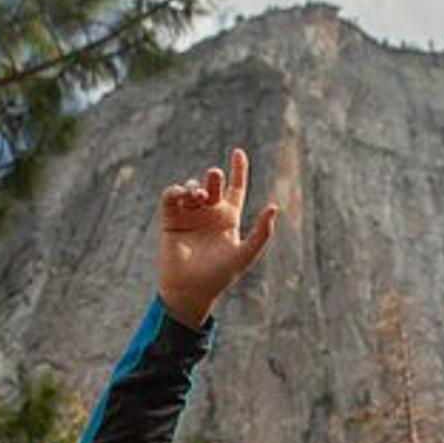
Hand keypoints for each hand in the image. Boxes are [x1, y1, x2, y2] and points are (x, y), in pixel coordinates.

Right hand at [157, 147, 278, 326]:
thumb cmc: (219, 275)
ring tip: (198, 194)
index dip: (239, 170)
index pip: (236, 188)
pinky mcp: (170, 219)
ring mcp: (189, 215)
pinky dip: (175, 191)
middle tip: (213, 176)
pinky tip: (180, 194)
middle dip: (213, 177)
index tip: (238, 152)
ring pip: (191, 188)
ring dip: (194, 186)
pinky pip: (171, 196)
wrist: (189, 290)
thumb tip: (274, 206)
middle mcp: (209, 213)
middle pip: (213, 184)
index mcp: (229, 218)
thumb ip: (261, 233)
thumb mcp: (245, 254)